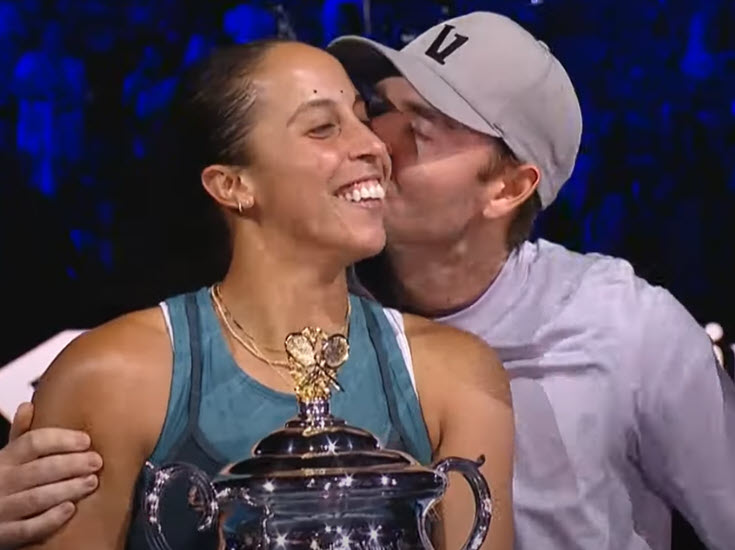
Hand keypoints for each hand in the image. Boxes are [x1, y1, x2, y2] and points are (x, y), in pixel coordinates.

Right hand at [0, 403, 101, 548]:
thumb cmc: (0, 484)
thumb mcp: (5, 458)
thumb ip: (20, 436)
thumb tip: (28, 406)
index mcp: (4, 460)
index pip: (33, 443)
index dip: (62, 440)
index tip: (86, 440)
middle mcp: (1, 482)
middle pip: (40, 469)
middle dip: (72, 464)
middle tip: (96, 462)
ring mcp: (1, 509)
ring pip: (37, 497)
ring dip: (67, 489)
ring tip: (91, 482)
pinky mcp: (4, 534)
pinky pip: (28, 528)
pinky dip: (50, 519)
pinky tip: (69, 510)